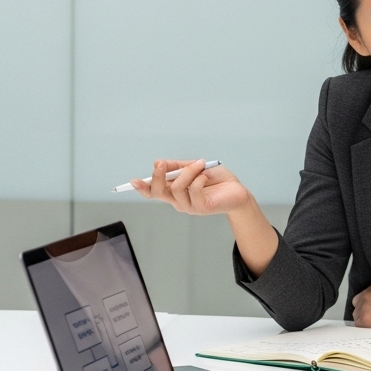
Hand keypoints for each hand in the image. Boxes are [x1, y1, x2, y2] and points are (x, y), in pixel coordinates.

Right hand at [131, 159, 249, 215]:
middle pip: (158, 192)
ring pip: (177, 187)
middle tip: (161, 163)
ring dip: (188, 171)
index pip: (153, 192)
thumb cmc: (216, 179)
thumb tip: (159, 163)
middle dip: (157, 176)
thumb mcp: (194, 167)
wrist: (237, 190)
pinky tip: (206, 176)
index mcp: (174, 191)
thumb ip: (177, 166)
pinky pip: (193, 190)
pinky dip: (198, 178)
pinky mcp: (201, 208)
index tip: (133, 181)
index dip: (142, 187)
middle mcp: (178, 200)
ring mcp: (188, 206)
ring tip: (201, 165)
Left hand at [351, 284, 370, 328]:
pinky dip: (367, 330)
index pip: (359, 300)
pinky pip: (360, 328)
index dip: (366, 308)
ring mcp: (363, 308)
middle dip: (364, 316)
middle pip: (356, 310)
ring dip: (365, 324)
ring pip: (357, 320)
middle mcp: (365, 297)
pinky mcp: (365, 320)